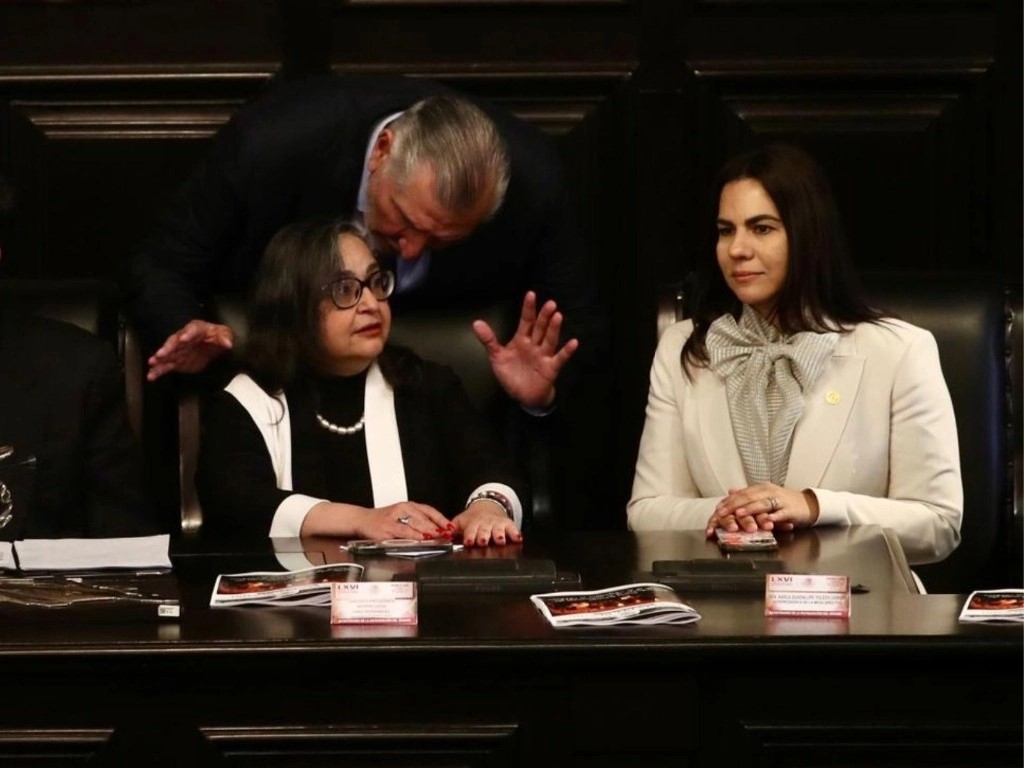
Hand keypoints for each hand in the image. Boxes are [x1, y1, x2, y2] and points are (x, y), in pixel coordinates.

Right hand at [147, 320, 233, 380]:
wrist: (211, 345)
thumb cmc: (215, 336)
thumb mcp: (224, 334)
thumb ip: (225, 337)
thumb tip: (228, 343)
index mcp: (196, 330)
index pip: (192, 330)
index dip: (188, 333)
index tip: (185, 338)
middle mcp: (184, 339)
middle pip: (174, 342)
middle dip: (168, 347)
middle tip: (162, 352)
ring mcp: (178, 351)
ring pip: (167, 354)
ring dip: (159, 358)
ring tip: (153, 362)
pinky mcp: (176, 362)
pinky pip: (165, 366)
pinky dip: (158, 371)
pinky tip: (151, 375)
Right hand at [357, 502, 453, 540]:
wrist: (361, 520)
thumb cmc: (383, 520)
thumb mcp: (402, 517)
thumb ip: (417, 523)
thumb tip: (436, 532)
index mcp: (408, 506)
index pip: (429, 510)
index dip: (441, 519)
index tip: (450, 527)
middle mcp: (402, 509)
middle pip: (424, 517)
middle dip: (437, 527)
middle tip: (447, 534)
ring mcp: (395, 518)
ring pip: (415, 523)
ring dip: (428, 530)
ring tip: (438, 536)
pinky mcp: (387, 528)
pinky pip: (403, 531)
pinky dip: (414, 535)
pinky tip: (421, 539)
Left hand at [451, 500, 522, 546]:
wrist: (486, 507)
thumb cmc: (472, 519)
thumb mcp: (460, 522)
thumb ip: (450, 530)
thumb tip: (441, 535)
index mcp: (472, 524)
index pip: (470, 531)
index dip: (470, 536)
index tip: (469, 541)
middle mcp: (485, 524)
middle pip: (484, 531)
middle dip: (484, 536)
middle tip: (483, 541)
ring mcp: (496, 524)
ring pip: (498, 530)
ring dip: (499, 535)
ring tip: (500, 540)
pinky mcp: (507, 524)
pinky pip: (512, 528)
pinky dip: (515, 533)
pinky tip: (517, 538)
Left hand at [472, 291, 578, 409]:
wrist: (523, 396)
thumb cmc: (512, 375)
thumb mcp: (497, 357)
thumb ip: (489, 340)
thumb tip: (476, 322)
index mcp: (522, 340)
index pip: (526, 321)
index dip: (528, 308)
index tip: (531, 294)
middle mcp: (534, 345)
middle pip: (539, 328)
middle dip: (544, 316)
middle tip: (550, 303)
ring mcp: (544, 356)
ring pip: (549, 340)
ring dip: (554, 329)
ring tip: (558, 316)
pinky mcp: (551, 368)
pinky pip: (560, 358)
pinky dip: (566, 351)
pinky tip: (573, 342)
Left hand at [705, 484, 818, 537]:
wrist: (808, 505)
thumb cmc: (784, 503)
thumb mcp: (764, 497)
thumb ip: (748, 495)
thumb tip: (730, 491)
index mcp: (761, 489)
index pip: (742, 493)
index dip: (729, 501)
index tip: (717, 509)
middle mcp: (769, 491)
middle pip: (749, 497)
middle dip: (734, 505)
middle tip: (722, 512)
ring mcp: (780, 500)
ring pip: (763, 503)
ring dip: (750, 509)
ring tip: (739, 514)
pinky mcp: (791, 509)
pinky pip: (781, 513)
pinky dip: (774, 516)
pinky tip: (767, 520)